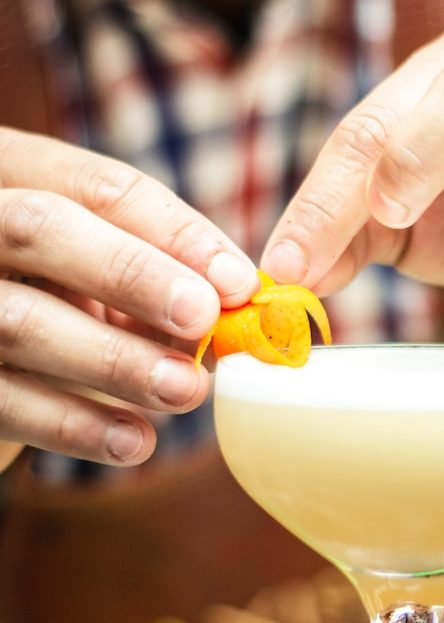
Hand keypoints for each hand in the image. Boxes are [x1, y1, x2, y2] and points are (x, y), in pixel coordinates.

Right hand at [0, 128, 257, 467]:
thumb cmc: (64, 302)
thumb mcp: (104, 276)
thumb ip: (160, 277)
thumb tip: (235, 301)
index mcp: (18, 178)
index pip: (99, 187)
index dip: (176, 234)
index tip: (239, 282)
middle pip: (42, 229)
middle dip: (133, 274)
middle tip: (201, 319)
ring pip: (22, 322)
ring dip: (117, 361)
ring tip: (186, 391)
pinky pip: (5, 402)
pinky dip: (76, 426)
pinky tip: (134, 442)